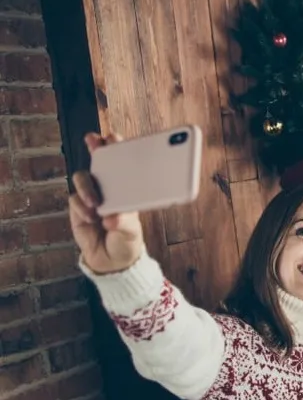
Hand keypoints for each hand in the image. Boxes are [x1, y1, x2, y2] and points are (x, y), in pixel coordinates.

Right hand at [69, 133, 145, 273]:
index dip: (116, 147)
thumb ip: (124, 223)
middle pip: (98, 161)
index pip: (122, 162)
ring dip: (87, 188)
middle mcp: (108, 188)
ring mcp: (91, 196)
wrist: (111, 262)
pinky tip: (91, 219)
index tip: (113, 137)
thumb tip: (112, 216)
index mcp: (127, 188)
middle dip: (95, 148)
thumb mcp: (131, 232)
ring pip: (83, 178)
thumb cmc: (127, 240)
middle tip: (93, 141)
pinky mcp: (78, 208)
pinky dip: (81, 208)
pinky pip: (74, 200)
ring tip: (96, 205)